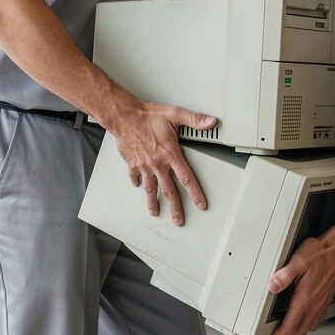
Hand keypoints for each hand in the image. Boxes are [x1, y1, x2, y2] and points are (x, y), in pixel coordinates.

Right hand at [110, 101, 216, 225]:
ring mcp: (144, 166)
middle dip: (175, 208)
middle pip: (169, 191)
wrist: (123, 116)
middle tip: (179, 220)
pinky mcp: (132, 164)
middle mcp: (158, 164)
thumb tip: (210, 121)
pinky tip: (139, 187)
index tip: (200, 204)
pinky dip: (138, 183)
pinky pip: (136, 177)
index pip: (187, 179)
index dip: (195, 194)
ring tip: (155, 213)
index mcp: (170, 154)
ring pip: (151, 189)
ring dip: (153, 203)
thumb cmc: (147, 115)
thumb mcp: (175, 114)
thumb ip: (195, 119)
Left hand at [261, 236, 334, 334]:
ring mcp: (322, 303)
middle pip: (299, 332)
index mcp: (306, 298)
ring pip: (309, 328)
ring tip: (285, 330)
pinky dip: (307, 325)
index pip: (289, 327)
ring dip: (296, 332)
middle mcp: (315, 304)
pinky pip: (317, 320)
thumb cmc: (319, 254)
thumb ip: (284, 275)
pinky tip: (302, 318)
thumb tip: (272, 286)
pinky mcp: (326, 300)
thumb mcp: (297, 261)